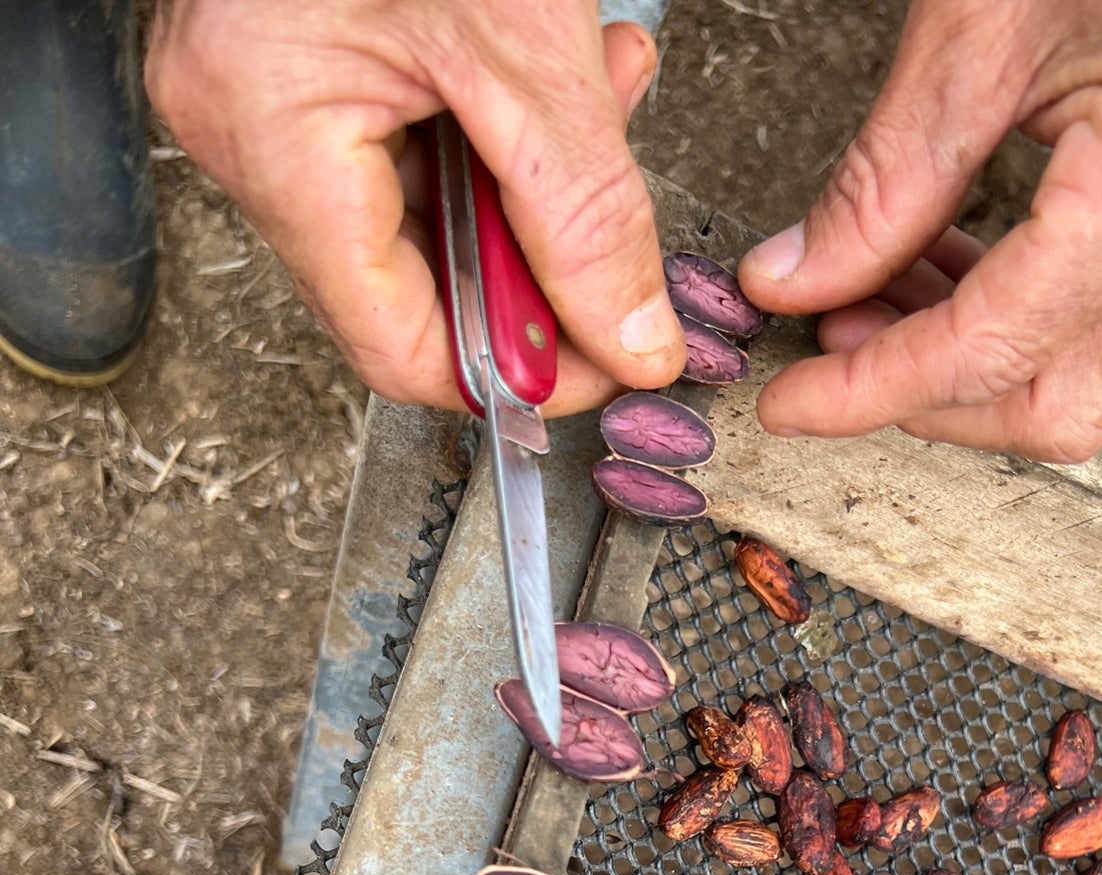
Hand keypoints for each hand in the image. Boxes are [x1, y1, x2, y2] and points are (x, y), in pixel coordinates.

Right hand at [147, 0, 685, 413]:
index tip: (604, 358)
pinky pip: (406, 139)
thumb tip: (630, 339)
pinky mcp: (298, 57)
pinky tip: (555, 74)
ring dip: (529, 180)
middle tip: (617, 225)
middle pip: (413, 280)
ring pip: (421, 208)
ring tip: (601, 98)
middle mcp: (246, 125)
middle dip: (536, 255)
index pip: (397, 346)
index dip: (514, 371)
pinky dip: (495, 123)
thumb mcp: (527, 51)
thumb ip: (586, 215)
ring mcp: (264, 93)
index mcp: (273, 132)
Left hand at [739, 0, 1101, 461]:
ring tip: (877, 303)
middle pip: (1058, 405)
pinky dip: (1037, 321)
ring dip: (979, 366)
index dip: (874, 391)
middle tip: (831, 347)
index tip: (793, 402)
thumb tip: (794, 281)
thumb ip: (884, 175)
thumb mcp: (976, 20)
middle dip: (930, 401)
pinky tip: (956, 271)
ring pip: (1101, 378)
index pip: (995, 347)